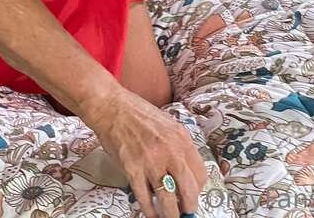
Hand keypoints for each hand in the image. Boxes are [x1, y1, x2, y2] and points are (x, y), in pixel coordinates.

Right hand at [80, 85, 207, 217]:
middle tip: (186, 212)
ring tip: (170, 217)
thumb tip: (185, 171)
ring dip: (171, 214)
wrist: (112, 107)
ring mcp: (151, 161)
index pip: (200, 173)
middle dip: (189, 206)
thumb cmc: (139, 114)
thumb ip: (178, 146)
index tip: (192, 194)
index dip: (198, 189)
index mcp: (181, 138)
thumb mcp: (168, 124)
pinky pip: (145, 198)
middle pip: (189, 190)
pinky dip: (150, 210)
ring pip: (168, 199)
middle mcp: (170, 151)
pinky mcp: (132, 169)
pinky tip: (151, 214)